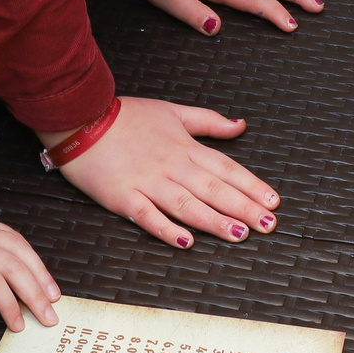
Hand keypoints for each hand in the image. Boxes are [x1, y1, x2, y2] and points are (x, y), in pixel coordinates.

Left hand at [0, 211, 61, 347]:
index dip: (9, 305)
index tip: (17, 326)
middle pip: (14, 266)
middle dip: (35, 294)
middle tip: (50, 318)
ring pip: (19, 249)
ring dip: (40, 273)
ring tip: (53, 296)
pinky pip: (13, 235)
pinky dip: (30, 254)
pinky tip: (37, 268)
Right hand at [43, 97, 277, 247]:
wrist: (80, 117)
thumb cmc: (125, 116)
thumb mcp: (172, 110)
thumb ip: (208, 121)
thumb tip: (240, 126)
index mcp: (184, 147)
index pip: (225, 169)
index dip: (251, 186)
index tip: (273, 202)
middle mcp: (171, 166)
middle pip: (213, 189)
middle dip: (244, 208)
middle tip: (269, 225)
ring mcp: (147, 182)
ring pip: (187, 204)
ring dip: (214, 221)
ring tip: (239, 234)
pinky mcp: (122, 197)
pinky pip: (148, 216)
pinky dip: (167, 229)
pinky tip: (186, 241)